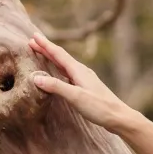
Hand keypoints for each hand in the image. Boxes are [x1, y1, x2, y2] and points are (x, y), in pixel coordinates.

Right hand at [28, 33, 152, 153]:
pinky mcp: (87, 88)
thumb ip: (57, 87)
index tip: (33, 35)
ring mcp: (85, 79)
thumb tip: (36, 77)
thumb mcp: (76, 97)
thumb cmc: (100, 107)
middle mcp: (82, 72)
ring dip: (53, 58)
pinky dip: (60, 69)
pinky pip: (69, 74)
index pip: (59, 54)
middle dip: (46, 49)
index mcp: (79, 71)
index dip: (45, 45)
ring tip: (42, 53)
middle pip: (61, 57)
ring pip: (65, 65)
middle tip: (32, 41)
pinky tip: (59, 73)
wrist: (120, 117)